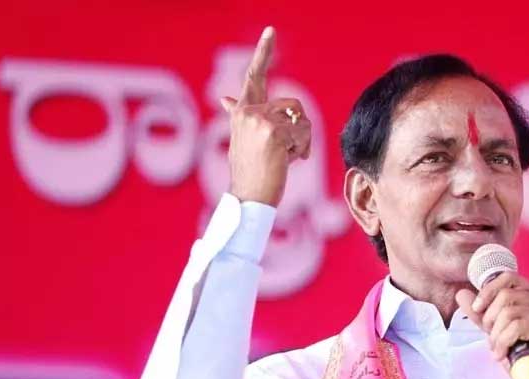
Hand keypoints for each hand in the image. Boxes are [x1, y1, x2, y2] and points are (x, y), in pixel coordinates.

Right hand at [220, 27, 311, 206]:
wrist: (248, 197)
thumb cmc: (250, 172)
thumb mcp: (243, 139)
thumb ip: (240, 115)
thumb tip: (225, 98)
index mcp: (242, 111)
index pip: (253, 77)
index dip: (263, 53)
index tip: (271, 31)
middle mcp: (248, 112)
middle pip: (292, 104)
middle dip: (300, 127)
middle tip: (295, 150)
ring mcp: (261, 121)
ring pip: (301, 120)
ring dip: (302, 141)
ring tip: (287, 158)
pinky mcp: (274, 132)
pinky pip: (303, 133)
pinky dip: (302, 149)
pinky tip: (289, 161)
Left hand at [456, 273, 528, 378]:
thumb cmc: (526, 356)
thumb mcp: (500, 331)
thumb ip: (482, 313)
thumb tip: (461, 294)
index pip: (509, 278)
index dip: (488, 291)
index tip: (477, 308)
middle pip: (506, 296)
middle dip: (490, 319)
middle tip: (492, 338)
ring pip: (509, 312)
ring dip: (496, 335)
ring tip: (497, 349)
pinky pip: (516, 327)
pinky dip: (503, 342)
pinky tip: (502, 354)